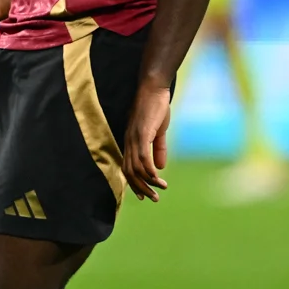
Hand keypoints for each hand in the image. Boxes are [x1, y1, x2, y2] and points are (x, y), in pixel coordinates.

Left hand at [121, 81, 173, 201]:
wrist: (154, 89)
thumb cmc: (155, 107)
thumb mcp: (158, 131)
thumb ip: (158, 149)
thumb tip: (160, 167)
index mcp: (130, 142)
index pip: (128, 168)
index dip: (134, 183)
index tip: (143, 195)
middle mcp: (128, 142)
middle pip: (130, 172)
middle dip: (141, 188)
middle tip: (153, 199)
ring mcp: (134, 138)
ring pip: (137, 168)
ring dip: (148, 182)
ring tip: (160, 190)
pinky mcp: (141, 134)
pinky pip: (143, 158)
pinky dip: (150, 171)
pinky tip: (157, 178)